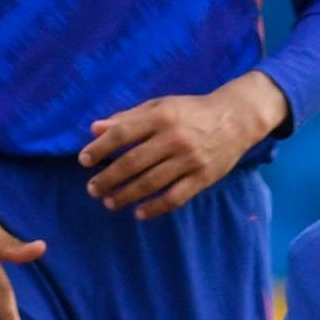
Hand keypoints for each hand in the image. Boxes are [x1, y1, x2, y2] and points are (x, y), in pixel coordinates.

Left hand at [78, 73, 288, 220]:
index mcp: (161, 117)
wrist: (235, 118)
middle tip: (92, 188)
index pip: (122, 134)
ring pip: (151, 183)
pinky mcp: (203, 178)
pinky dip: (155, 207)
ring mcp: (189, 160)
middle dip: (108, 178)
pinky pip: (175, 197)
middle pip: (133, 162)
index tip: (83, 161)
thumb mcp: (159, 106)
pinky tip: (139, 213)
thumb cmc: (191, 110)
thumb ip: (128, 117)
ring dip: (126, 195)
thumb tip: (95, 129)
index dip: (100, 149)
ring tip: (108, 202)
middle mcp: (174, 138)